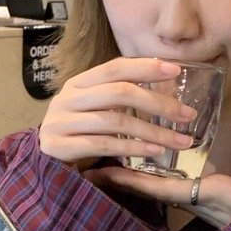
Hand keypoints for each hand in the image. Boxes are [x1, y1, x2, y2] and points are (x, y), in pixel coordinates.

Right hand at [39, 56, 197, 169]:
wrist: (42, 164)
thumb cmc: (78, 135)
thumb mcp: (97, 110)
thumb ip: (123, 96)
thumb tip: (169, 82)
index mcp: (78, 83)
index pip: (115, 67)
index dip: (146, 66)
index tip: (176, 70)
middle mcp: (68, 98)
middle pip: (118, 92)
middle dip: (157, 103)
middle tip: (187, 115)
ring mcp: (61, 122)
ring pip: (114, 121)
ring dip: (152, 131)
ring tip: (179, 141)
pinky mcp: (60, 147)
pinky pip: (103, 145)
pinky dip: (132, 148)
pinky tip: (153, 152)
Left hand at [97, 148, 230, 228]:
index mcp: (208, 198)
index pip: (159, 188)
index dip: (129, 180)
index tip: (99, 170)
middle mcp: (196, 201)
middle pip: (148, 188)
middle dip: (117, 178)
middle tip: (84, 165)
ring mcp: (199, 201)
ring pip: (156, 187)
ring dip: (131, 176)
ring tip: (102, 161)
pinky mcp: (206, 199)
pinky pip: (170, 186)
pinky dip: (151, 176)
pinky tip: (141, 165)